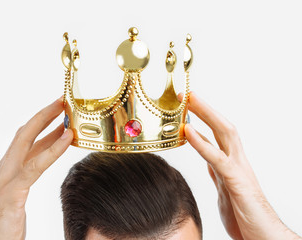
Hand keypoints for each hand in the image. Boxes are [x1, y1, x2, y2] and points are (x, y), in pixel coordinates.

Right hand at [0, 97, 72, 239]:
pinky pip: (35, 166)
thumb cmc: (5, 223)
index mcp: (7, 169)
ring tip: (66, 111)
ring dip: (46, 123)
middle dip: (43, 114)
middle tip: (62, 100)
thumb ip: (31, 174)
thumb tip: (47, 157)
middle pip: (24, 133)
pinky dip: (52, 150)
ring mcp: (5, 179)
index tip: (59, 110)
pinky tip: (67, 138)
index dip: (41, 122)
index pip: (25, 139)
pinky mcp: (12, 192)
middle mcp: (4, 169)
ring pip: (26, 142)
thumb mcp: (19, 193)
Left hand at [182, 92, 300, 239]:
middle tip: (187, 94)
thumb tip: (210, 164)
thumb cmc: (245, 217)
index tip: (187, 107)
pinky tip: (189, 131)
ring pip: (224, 134)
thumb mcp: (225, 191)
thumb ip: (218, 174)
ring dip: (206, 115)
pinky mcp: (237, 183)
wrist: (264, 237)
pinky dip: (203, 144)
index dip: (203, 119)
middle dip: (205, 108)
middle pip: (222, 127)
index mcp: (232, 165)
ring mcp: (239, 171)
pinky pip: (218, 159)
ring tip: (188, 100)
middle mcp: (237, 163)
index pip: (217, 135)